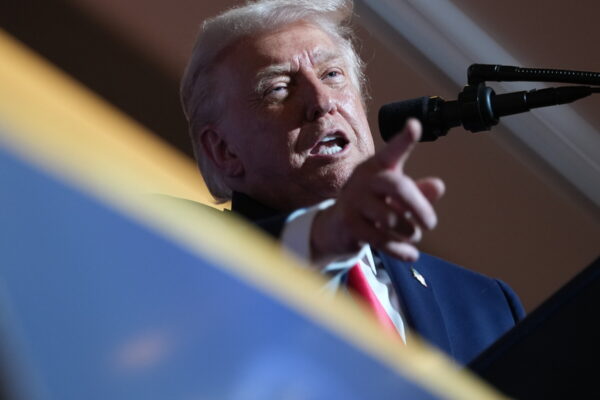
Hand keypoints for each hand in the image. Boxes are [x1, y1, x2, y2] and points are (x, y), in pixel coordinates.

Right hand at [310, 119, 444, 261]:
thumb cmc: (375, 206)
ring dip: (409, 232)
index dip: (404, 139)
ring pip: (391, 218)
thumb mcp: (398, 198)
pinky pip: (380, 239)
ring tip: (412, 236)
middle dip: (419, 207)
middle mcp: (363, 178)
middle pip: (398, 186)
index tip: (414, 125)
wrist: (338, 227)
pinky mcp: (349, 223)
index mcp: (378, 166)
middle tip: (431, 224)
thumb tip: (438, 186)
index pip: (392, 150)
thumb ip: (419, 192)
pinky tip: (411, 255)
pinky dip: (400, 249)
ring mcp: (353, 200)